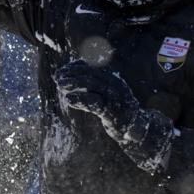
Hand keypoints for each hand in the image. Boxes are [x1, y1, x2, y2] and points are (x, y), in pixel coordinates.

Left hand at [56, 60, 174, 173]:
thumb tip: (72, 76)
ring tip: (60, 85)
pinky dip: (81, 99)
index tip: (62, 70)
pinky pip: (95, 102)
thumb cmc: (117, 109)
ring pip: (92, 84)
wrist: (136, 128)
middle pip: (90, 73)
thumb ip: (95, 84)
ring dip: (74, 82)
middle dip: (72, 73)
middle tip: (57, 77)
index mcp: (113, 78)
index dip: (75, 66)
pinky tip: (69, 99)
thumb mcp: (107, 93)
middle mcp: (115, 84)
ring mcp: (115, 97)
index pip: (92, 66)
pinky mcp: (112, 111)